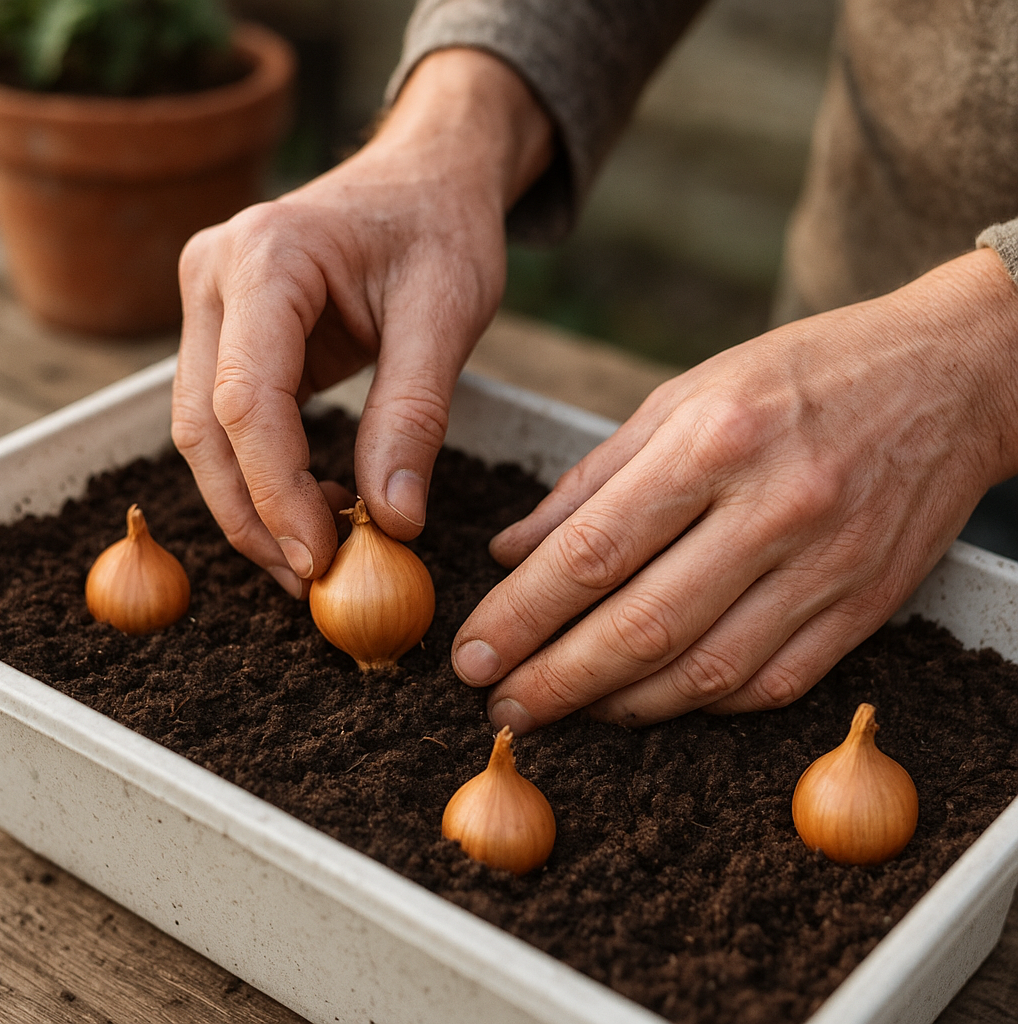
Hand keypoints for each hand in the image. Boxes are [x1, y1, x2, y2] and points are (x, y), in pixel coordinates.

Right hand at [171, 49, 551, 595]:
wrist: (426, 178)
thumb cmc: (441, 229)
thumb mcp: (446, 316)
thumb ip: (413, 417)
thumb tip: (393, 522)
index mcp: (265, 258)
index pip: (247, 401)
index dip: (278, 494)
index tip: (322, 560)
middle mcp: (215, 276)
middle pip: (206, 428)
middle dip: (256, 517)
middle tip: (313, 582)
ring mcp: (212, 304)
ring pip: (205, 433)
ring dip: (253, 506)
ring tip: (318, 556)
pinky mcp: (229, 333)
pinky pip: (230, 420)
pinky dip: (265, 475)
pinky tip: (313, 508)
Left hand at [452, 248, 1017, 731]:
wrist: (950, 378)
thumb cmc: (800, 376)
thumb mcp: (684, 394)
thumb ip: (593, 479)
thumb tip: (516, 551)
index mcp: (715, 440)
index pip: (594, 550)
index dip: (522, 614)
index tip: (472, 652)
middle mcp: (773, 509)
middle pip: (642, 624)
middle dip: (555, 679)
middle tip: (499, 703)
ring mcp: (827, 566)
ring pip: (705, 670)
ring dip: (619, 706)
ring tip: (561, 712)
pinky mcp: (865, 607)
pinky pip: (771, 684)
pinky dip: (699, 704)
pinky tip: (648, 703)